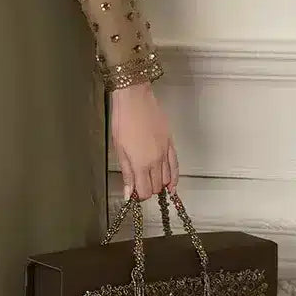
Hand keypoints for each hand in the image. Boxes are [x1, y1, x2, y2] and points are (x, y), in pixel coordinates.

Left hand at [110, 81, 178, 201]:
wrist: (135, 99)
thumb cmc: (123, 121)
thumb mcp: (119, 149)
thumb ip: (126, 173)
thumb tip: (128, 192)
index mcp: (141, 163)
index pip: (144, 190)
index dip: (139, 196)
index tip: (133, 194)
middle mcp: (156, 161)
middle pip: (156, 186)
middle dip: (148, 190)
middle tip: (139, 186)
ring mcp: (165, 152)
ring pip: (167, 178)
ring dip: (159, 184)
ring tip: (151, 184)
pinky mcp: (170, 144)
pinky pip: (175, 165)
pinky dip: (174, 177)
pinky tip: (172, 185)